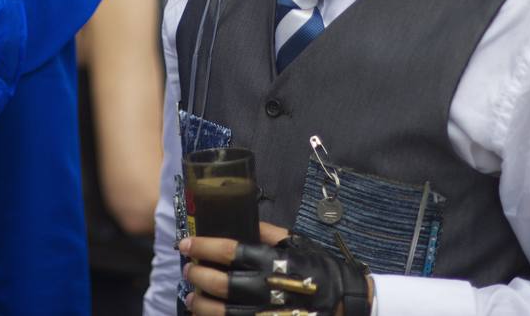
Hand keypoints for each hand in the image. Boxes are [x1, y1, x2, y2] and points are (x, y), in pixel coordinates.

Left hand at [180, 223, 372, 315]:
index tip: (185, 243)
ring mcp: (264, 311)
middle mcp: (265, 286)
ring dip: (200, 303)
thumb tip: (241, 222)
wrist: (345, 301)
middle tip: (187, 269)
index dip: (201, 246)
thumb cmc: (319, 268)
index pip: (226, 250)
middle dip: (196, 274)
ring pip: (221, 311)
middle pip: (218, 282)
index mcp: (271, 260)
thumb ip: (268, 232)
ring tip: (191, 296)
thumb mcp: (296, 241)